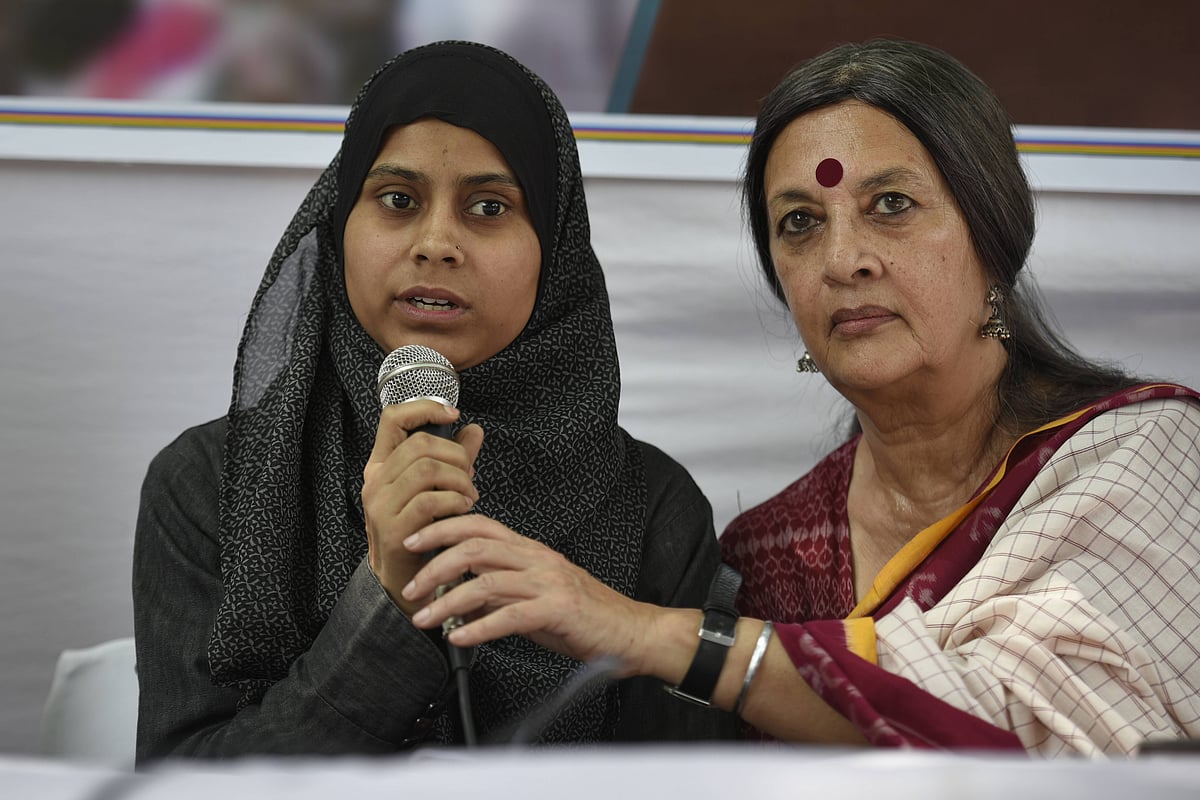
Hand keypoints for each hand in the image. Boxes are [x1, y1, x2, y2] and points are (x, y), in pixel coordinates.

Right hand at [362, 400, 483, 614]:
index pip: (393, 418)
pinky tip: (464, 510)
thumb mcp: (437, 489)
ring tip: (469, 495)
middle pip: (420, 444)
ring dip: (459, 479)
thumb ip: (455, 459)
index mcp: (381, 466)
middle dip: (456, 455)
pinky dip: (455, 501)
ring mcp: (381, 506)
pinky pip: (431, 501)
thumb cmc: (423, 531)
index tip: (454, 414)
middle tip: (469, 475)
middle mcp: (375, 482)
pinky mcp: (394, 530)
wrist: (405, 582)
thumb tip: (475, 429)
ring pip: (427, 469)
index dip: (425, 408)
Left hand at [400, 516, 662, 676]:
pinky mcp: (558, 610)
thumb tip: (459, 604)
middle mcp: (537, 559)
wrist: (631, 631)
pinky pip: (510, 616)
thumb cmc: (585, 615)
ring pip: (487, 581)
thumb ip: (499, 595)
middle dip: (435, 564)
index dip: (442, 528)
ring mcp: (548, 583)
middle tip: (410, 586)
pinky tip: (460, 638)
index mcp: (530, 550)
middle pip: (476, 547)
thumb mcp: (535, 597)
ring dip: (448, 600)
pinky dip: (479, 628)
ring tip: (425, 619)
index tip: (414, 541)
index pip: (480, 525)